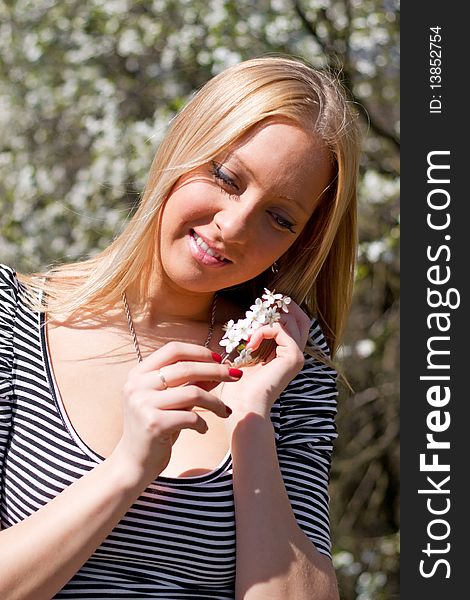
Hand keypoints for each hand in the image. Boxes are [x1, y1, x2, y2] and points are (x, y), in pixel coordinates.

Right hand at [112, 342, 242, 483]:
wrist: (133, 463)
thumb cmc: (155, 428)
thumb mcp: (171, 401)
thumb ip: (191, 383)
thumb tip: (220, 367)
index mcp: (138, 373)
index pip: (173, 350)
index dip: (199, 352)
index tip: (220, 359)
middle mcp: (137, 385)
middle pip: (186, 368)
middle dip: (216, 371)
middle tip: (236, 376)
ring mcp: (143, 404)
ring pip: (192, 393)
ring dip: (215, 402)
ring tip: (225, 411)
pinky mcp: (153, 425)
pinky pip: (190, 417)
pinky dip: (203, 423)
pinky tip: (203, 428)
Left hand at [220, 300, 310, 421]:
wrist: (242, 406)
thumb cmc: (239, 384)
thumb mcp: (246, 353)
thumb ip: (254, 335)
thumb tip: (252, 314)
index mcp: (287, 353)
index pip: (295, 322)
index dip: (283, 308)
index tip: (263, 302)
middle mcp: (296, 353)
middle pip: (301, 318)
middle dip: (282, 306)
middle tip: (264, 300)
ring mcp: (297, 355)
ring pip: (289, 320)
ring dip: (265, 319)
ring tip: (248, 330)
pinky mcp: (294, 357)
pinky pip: (279, 329)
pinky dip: (261, 331)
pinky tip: (249, 344)